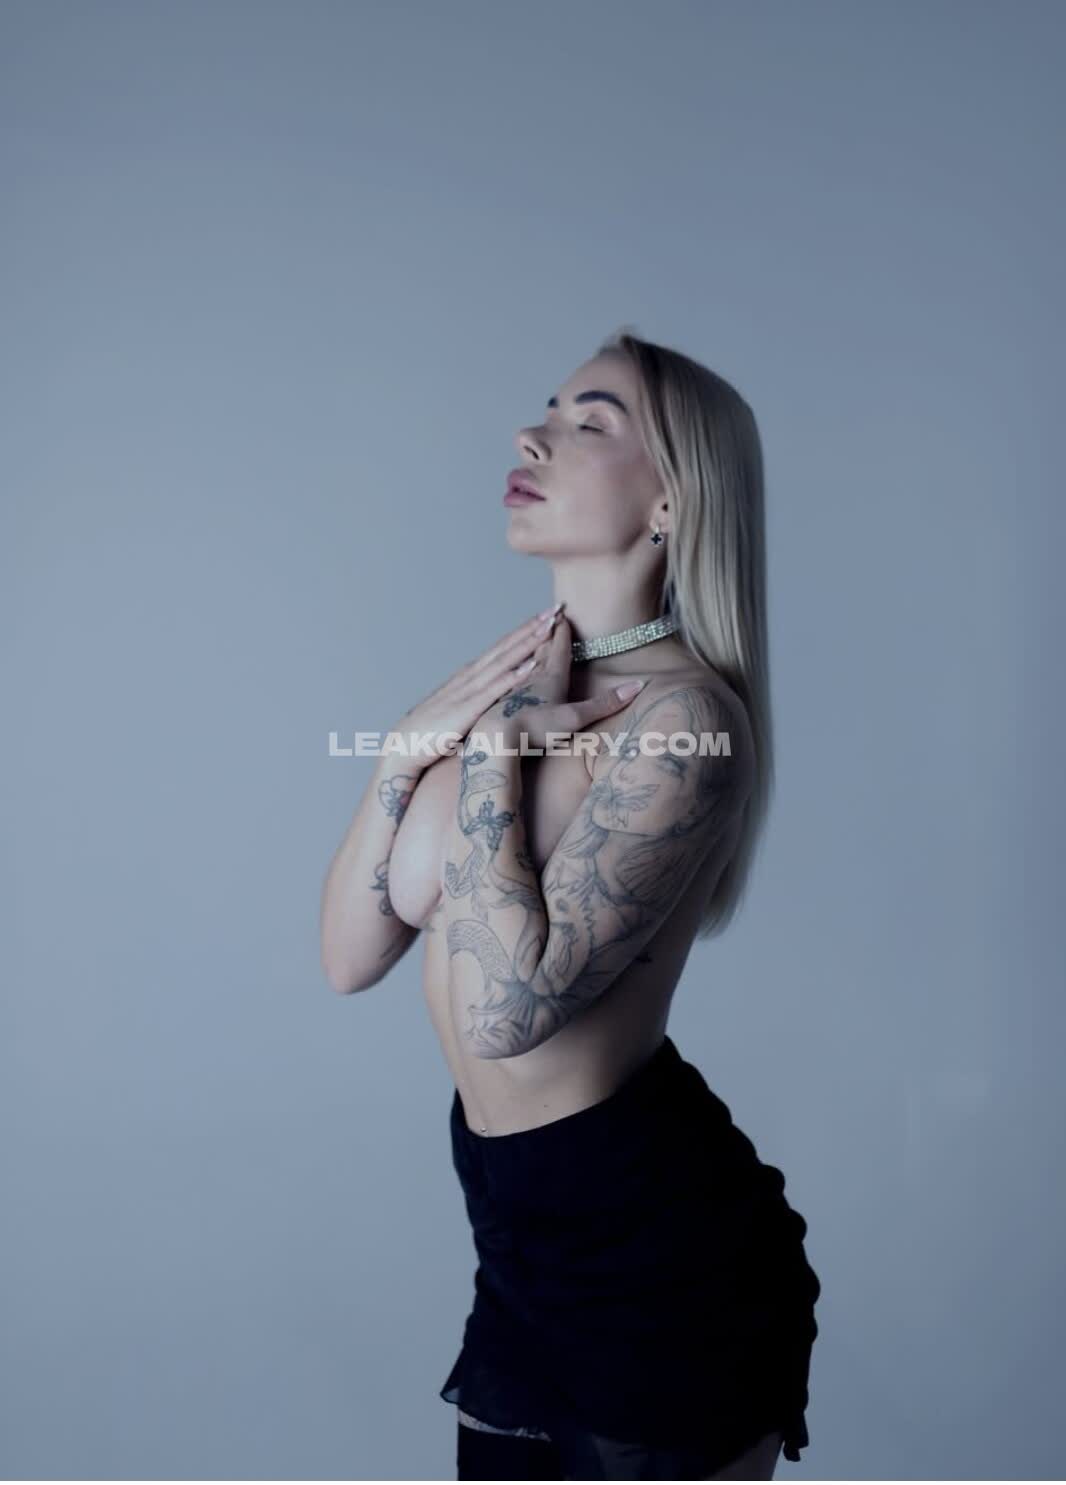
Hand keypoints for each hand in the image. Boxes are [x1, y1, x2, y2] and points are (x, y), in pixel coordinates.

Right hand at [392, 609, 560, 761]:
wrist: (404, 746)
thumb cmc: (432, 732)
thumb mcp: (459, 710)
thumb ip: (477, 701)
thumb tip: (498, 699)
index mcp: (470, 676)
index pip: (501, 648)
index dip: (524, 630)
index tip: (546, 616)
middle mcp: (470, 677)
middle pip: (506, 647)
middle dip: (532, 627)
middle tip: (556, 608)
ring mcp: (468, 691)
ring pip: (503, 661)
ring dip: (527, 643)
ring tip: (548, 627)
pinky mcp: (467, 710)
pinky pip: (494, 690)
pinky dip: (513, 676)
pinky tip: (530, 665)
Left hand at [478, 613, 645, 748]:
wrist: (494, 739)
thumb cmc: (535, 728)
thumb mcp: (575, 717)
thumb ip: (605, 703)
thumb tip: (638, 686)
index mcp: (550, 678)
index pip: (558, 649)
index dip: (562, 632)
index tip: (564, 614)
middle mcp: (530, 678)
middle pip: (540, 650)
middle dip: (546, 633)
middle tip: (549, 616)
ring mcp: (512, 690)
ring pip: (522, 662)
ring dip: (528, 648)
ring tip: (530, 637)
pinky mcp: (497, 703)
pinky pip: (506, 680)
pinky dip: (511, 670)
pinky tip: (507, 674)